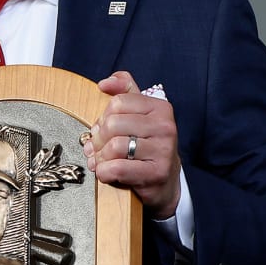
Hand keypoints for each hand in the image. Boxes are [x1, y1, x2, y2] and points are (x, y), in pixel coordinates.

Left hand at [84, 71, 181, 219]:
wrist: (164, 181)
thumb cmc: (145, 146)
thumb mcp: (137, 115)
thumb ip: (123, 92)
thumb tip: (105, 83)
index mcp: (160, 108)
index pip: (117, 102)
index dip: (104, 117)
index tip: (107, 129)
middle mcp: (165, 127)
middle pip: (112, 124)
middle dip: (99, 138)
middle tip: (101, 147)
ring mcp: (163, 151)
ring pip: (113, 147)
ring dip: (101, 157)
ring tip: (104, 161)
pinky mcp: (156, 173)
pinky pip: (116, 168)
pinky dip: (104, 172)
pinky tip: (108, 173)